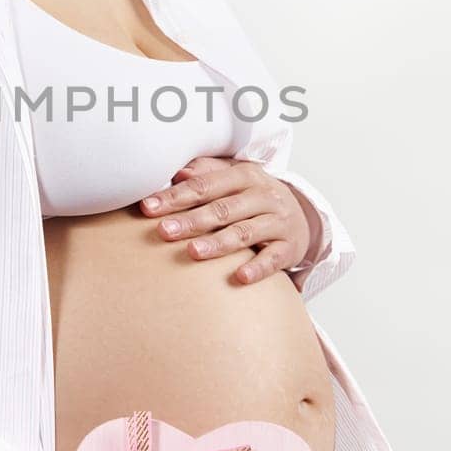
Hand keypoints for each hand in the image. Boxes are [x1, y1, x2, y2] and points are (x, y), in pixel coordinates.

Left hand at [139, 156, 316, 285]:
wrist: (303, 217)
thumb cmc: (254, 198)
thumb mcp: (235, 179)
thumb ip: (207, 172)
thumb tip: (177, 172)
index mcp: (245, 175)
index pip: (205, 185)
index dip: (176, 196)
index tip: (148, 207)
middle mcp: (263, 196)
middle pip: (223, 208)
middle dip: (191, 220)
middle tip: (164, 231)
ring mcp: (278, 222)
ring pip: (245, 232)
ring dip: (218, 243)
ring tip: (193, 252)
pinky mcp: (289, 247)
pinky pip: (274, 258)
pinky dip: (258, 268)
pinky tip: (240, 277)